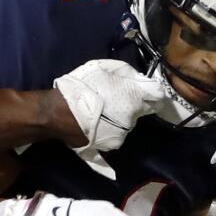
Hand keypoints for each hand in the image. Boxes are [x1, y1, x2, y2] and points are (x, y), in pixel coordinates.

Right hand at [53, 58, 164, 178]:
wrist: (58, 113)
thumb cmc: (81, 87)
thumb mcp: (104, 68)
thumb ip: (126, 72)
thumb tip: (138, 78)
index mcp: (134, 98)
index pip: (157, 96)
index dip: (154, 92)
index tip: (150, 91)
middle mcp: (132, 119)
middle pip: (140, 111)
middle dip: (133, 104)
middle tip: (117, 98)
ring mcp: (122, 135)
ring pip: (127, 124)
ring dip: (121, 118)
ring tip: (103, 112)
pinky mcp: (110, 146)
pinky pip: (116, 134)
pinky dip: (111, 129)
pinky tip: (99, 124)